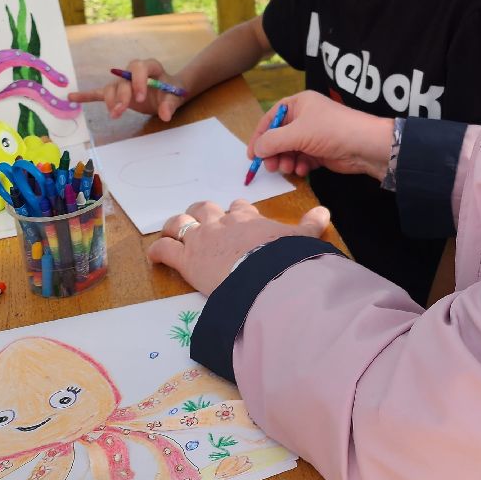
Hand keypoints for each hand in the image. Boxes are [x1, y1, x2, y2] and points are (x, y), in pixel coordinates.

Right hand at [68, 58, 186, 121]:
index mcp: (150, 67)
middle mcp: (133, 72)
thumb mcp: (176, 97)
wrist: (168, 93)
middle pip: (123, 79)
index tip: (140, 97)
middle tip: (122, 110)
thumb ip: (170, 105)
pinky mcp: (117, 92)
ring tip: (115, 114)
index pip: (140, 67)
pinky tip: (72, 97)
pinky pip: (100, 93)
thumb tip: (164, 115)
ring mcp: (123, 82)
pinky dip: (87, 95)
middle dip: (122, 94)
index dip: (138, 80)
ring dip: (111, 101)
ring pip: (111, 87)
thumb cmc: (171, 91)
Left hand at [148, 200, 331, 294]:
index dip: (234, 211)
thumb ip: (311, 224)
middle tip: (199, 221)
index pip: (237, 207)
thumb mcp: (302, 238)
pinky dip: (157, 251)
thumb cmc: (283, 255)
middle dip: (200, 213)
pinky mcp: (186, 259)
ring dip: (174, 226)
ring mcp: (201, 239)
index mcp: (247, 218)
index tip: (234, 216)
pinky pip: (165, 249)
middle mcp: (221, 223)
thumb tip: (326, 212)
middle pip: (204, 208)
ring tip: (171, 232)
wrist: (265, 272)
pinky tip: (154, 256)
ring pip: (180, 223)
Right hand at [248, 91, 393, 180]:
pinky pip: (301, 159)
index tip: (252, 154)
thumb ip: (273, 141)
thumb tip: (256, 149)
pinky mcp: (321, 151)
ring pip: (289, 150)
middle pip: (279, 136)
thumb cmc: (331, 130)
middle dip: (274, 152)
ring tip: (288, 168)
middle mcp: (305, 117)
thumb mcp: (298, 133)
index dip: (260, 136)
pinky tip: (302, 170)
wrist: (365, 146)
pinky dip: (299, 165)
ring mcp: (313, 135)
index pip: (271, 118)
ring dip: (286, 160)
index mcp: (299, 104)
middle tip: (271, 167)